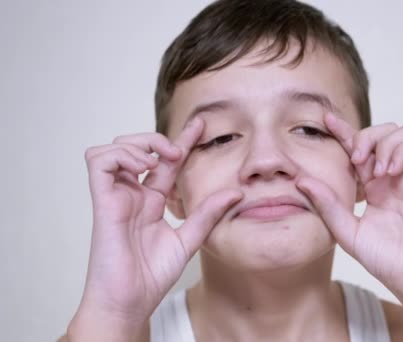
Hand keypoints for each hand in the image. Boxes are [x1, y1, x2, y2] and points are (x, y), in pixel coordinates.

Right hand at [73, 117, 241, 330]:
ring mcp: (116, 196)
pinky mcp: (102, 201)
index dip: (182, 140)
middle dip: (158, 138)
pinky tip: (140, 166)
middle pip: (137, 146)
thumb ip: (207, 214)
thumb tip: (235, 193)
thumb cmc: (151, 276)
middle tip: (177, 152)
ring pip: (114, 147)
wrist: (131, 300)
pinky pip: (99, 161)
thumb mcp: (189, 239)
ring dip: (139, 143)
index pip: (166, 161)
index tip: (202, 125)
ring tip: (159, 159)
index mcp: (151, 200)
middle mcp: (132, 193)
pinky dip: (119, 155)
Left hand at [296, 113, 402, 297]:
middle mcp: (396, 176)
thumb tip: (300, 181)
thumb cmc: (387, 260)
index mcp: (374, 185)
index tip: (326, 121)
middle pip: (383, 132)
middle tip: (357, 159)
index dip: (344, 131)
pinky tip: (391, 171)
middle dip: (366, 137)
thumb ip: (327, 206)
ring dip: (386, 143)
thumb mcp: (348, 231)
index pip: (359, 148)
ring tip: (377, 172)